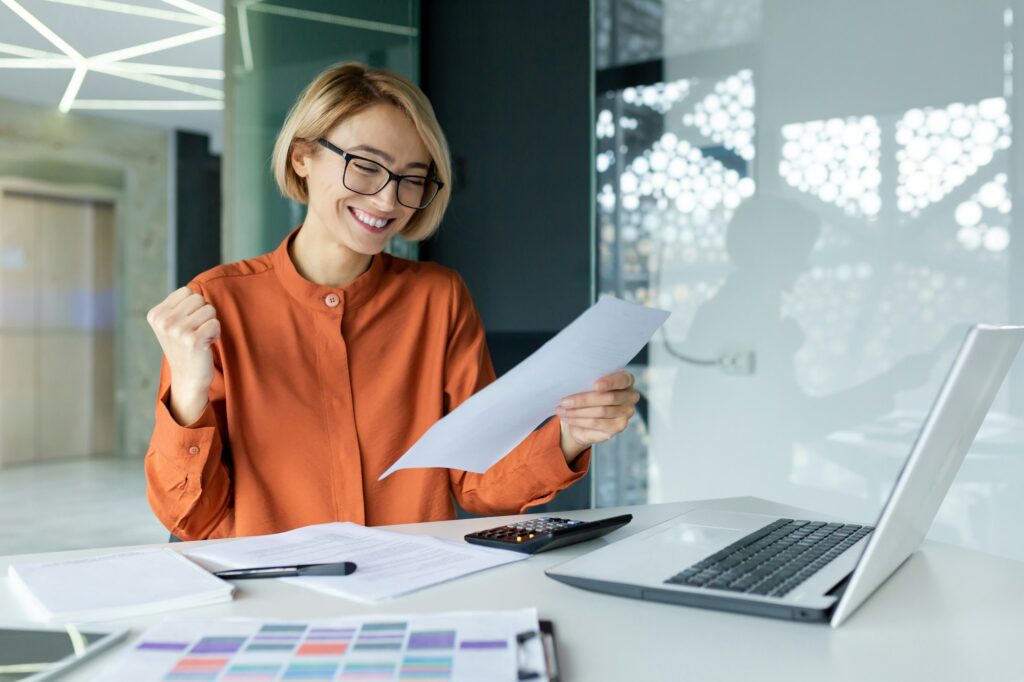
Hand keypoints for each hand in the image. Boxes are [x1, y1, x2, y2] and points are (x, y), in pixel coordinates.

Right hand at [146, 286, 220, 424]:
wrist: (188, 377)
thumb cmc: (184, 346)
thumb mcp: (172, 323)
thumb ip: (178, 304)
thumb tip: (198, 284)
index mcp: (156, 314)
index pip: (187, 291)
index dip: (194, 307)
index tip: (188, 323)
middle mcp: (164, 321)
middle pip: (199, 299)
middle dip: (203, 314)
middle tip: (196, 332)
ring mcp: (177, 331)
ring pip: (209, 310)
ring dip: (210, 324)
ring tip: (200, 338)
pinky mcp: (193, 340)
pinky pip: (215, 323)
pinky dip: (215, 333)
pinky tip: (205, 345)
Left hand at [556, 370, 639, 462]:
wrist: (587, 413)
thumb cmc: (587, 391)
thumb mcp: (587, 382)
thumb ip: (586, 380)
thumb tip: (570, 381)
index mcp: (626, 379)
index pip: (622, 379)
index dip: (610, 382)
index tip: (596, 385)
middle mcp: (631, 395)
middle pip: (609, 398)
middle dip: (583, 400)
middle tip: (564, 401)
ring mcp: (627, 412)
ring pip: (600, 412)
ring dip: (577, 412)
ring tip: (561, 410)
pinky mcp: (619, 426)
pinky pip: (597, 423)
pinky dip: (579, 421)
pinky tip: (567, 418)